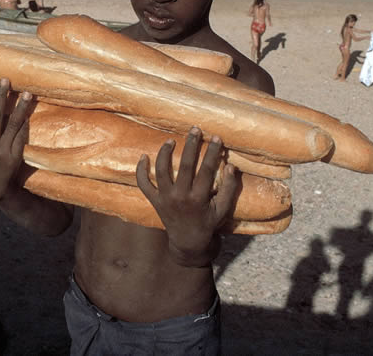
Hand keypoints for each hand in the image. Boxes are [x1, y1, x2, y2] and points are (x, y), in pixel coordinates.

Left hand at [136, 127, 237, 266]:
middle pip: (186, 165)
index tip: (216, 137)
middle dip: (192, 145)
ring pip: (162, 170)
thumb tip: (231, 166)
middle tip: (195, 129)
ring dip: (165, 153)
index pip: (206, 170)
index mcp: (198, 199)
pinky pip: (143, 184)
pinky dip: (141, 170)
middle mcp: (180, 197)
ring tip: (171, 140)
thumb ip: (228, 188)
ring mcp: (165, 198)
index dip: (212, 152)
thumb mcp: (223, 210)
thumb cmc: (208, 224)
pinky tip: (144, 156)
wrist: (188, 243)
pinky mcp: (154, 201)